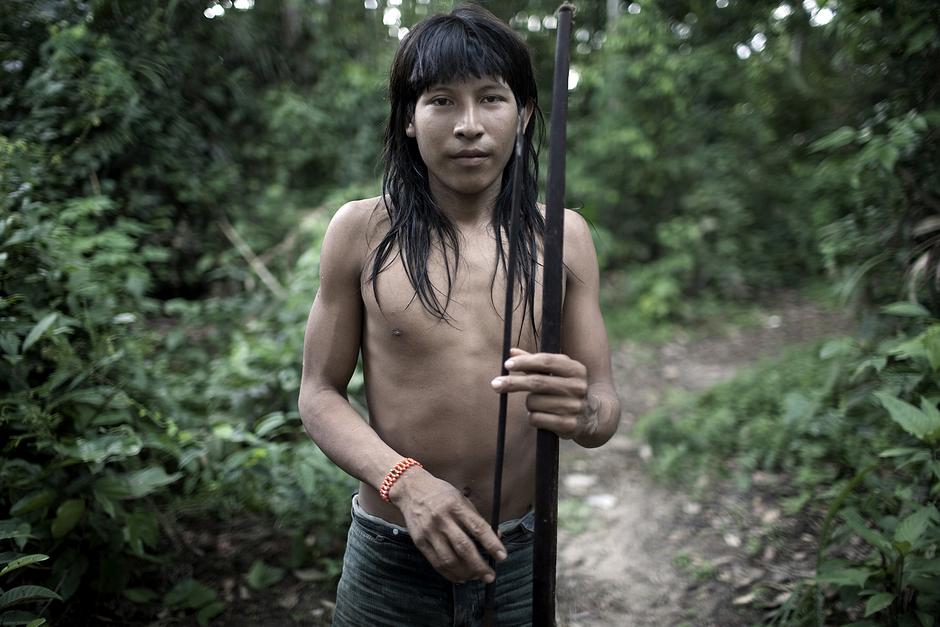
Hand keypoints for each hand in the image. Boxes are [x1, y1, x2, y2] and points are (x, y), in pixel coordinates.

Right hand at [389, 467, 506, 583]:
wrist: (410, 489)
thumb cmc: (440, 493)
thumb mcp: (461, 498)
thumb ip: (477, 518)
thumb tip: (497, 536)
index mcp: (456, 506)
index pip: (478, 528)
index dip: (492, 544)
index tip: (502, 556)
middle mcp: (442, 519)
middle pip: (464, 547)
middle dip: (479, 565)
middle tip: (490, 576)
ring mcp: (429, 531)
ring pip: (449, 559)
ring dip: (465, 573)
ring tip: (476, 577)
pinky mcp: (419, 541)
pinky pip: (436, 563)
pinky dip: (449, 574)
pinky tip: (460, 577)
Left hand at [490, 348, 597, 439]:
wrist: (592, 416)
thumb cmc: (566, 389)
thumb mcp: (555, 372)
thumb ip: (534, 362)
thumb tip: (511, 351)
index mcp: (576, 369)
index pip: (546, 361)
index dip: (525, 362)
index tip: (507, 365)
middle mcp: (578, 386)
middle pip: (537, 382)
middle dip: (513, 383)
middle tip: (494, 384)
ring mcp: (574, 406)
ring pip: (533, 402)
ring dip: (529, 404)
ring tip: (539, 405)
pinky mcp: (569, 425)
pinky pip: (536, 419)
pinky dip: (532, 418)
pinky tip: (543, 417)